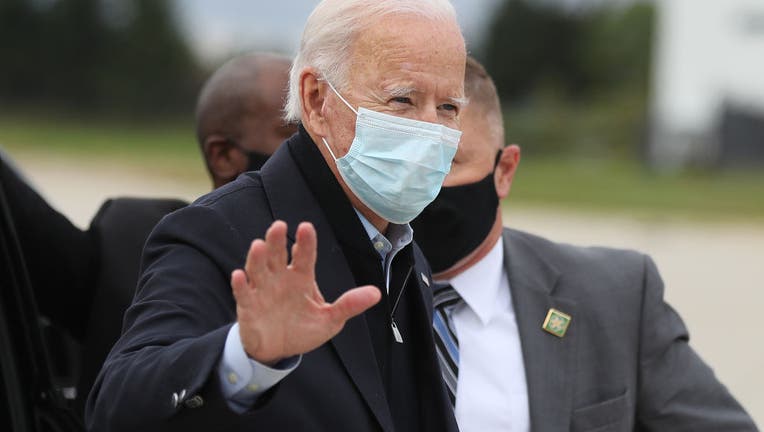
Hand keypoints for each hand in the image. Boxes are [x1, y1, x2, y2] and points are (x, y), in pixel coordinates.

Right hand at [231, 220, 380, 364]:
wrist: (279, 350)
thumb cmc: (304, 329)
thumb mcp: (330, 319)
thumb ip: (350, 305)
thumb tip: (376, 294)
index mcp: (301, 278)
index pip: (304, 256)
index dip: (305, 242)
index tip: (306, 227)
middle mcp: (280, 278)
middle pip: (277, 255)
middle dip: (277, 241)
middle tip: (279, 225)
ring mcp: (262, 290)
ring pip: (258, 269)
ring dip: (257, 258)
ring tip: (259, 245)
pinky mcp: (248, 306)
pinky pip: (242, 293)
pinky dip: (240, 285)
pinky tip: (239, 276)